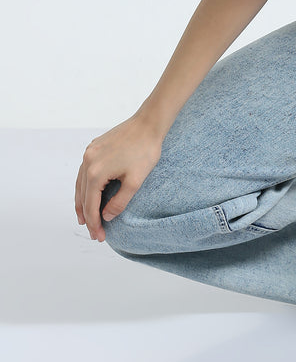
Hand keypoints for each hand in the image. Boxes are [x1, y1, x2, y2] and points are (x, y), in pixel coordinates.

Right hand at [74, 116, 162, 241]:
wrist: (148, 123)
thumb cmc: (145, 151)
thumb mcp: (135, 181)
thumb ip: (119, 202)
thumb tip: (106, 217)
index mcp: (95, 172)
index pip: (90, 205)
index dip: (94, 224)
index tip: (99, 237)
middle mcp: (87, 162)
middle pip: (82, 196)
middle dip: (87, 216)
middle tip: (93, 232)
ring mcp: (89, 153)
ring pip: (80, 183)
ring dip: (82, 202)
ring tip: (86, 218)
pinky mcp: (94, 146)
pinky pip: (84, 171)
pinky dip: (85, 185)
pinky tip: (89, 192)